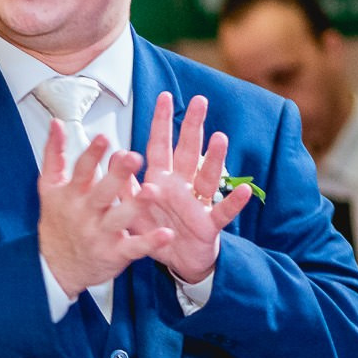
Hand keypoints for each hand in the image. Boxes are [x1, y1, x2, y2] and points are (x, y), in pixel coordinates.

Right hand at [36, 121, 169, 297]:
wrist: (56, 266)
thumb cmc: (58, 222)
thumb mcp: (48, 188)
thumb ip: (54, 154)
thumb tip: (57, 124)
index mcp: (72, 194)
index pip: (81, 171)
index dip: (92, 155)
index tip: (104, 138)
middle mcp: (86, 213)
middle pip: (102, 192)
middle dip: (117, 175)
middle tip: (133, 157)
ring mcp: (100, 234)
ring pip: (119, 218)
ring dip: (136, 206)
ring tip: (151, 192)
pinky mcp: (115, 253)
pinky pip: (134, 247)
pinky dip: (150, 241)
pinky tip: (166, 233)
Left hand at [132, 92, 250, 284]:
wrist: (176, 261)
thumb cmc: (156, 229)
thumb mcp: (132, 208)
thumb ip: (124, 185)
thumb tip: (113, 156)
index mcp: (161, 179)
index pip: (160, 145)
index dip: (161, 122)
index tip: (163, 96)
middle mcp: (181, 185)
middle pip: (188, 152)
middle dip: (193, 127)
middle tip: (200, 101)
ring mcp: (197, 203)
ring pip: (207, 176)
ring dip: (214, 159)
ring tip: (219, 139)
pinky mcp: (209, 224)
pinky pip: (223, 212)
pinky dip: (233, 202)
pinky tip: (244, 191)